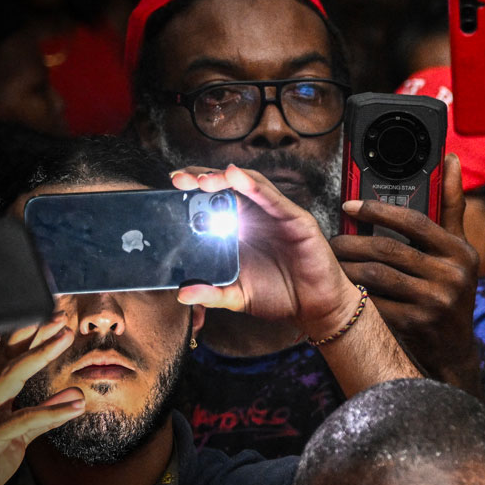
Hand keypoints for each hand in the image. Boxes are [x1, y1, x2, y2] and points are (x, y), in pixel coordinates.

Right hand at [0, 318, 83, 484]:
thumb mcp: (21, 434)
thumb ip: (45, 415)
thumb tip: (74, 395)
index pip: (7, 359)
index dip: (28, 336)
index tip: (54, 318)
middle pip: (9, 359)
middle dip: (35, 336)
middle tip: (61, 317)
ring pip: (10, 377)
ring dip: (39, 355)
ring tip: (67, 338)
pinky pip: (23, 420)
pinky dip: (51, 411)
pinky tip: (78, 404)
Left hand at [172, 165, 361, 337]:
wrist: (316, 307)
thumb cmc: (280, 296)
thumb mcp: (238, 296)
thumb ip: (212, 294)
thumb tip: (182, 294)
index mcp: (237, 231)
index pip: (211, 202)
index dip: (191, 193)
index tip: (169, 190)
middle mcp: (255, 217)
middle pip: (225, 188)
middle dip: (201, 179)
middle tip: (178, 180)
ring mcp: (274, 215)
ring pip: (247, 185)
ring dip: (223, 178)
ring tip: (202, 179)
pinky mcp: (295, 218)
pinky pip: (272, 198)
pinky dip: (253, 185)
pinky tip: (236, 177)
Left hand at [330, 154, 480, 391]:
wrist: (454, 348)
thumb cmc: (450, 290)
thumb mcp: (458, 250)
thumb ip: (451, 206)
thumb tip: (452, 160)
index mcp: (460, 251)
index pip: (415, 222)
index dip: (378, 211)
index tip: (349, 206)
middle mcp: (453, 274)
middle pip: (389, 249)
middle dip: (353, 243)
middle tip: (331, 240)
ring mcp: (436, 301)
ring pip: (378, 275)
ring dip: (348, 267)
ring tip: (332, 262)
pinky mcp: (418, 323)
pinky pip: (376, 302)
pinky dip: (356, 294)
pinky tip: (342, 288)